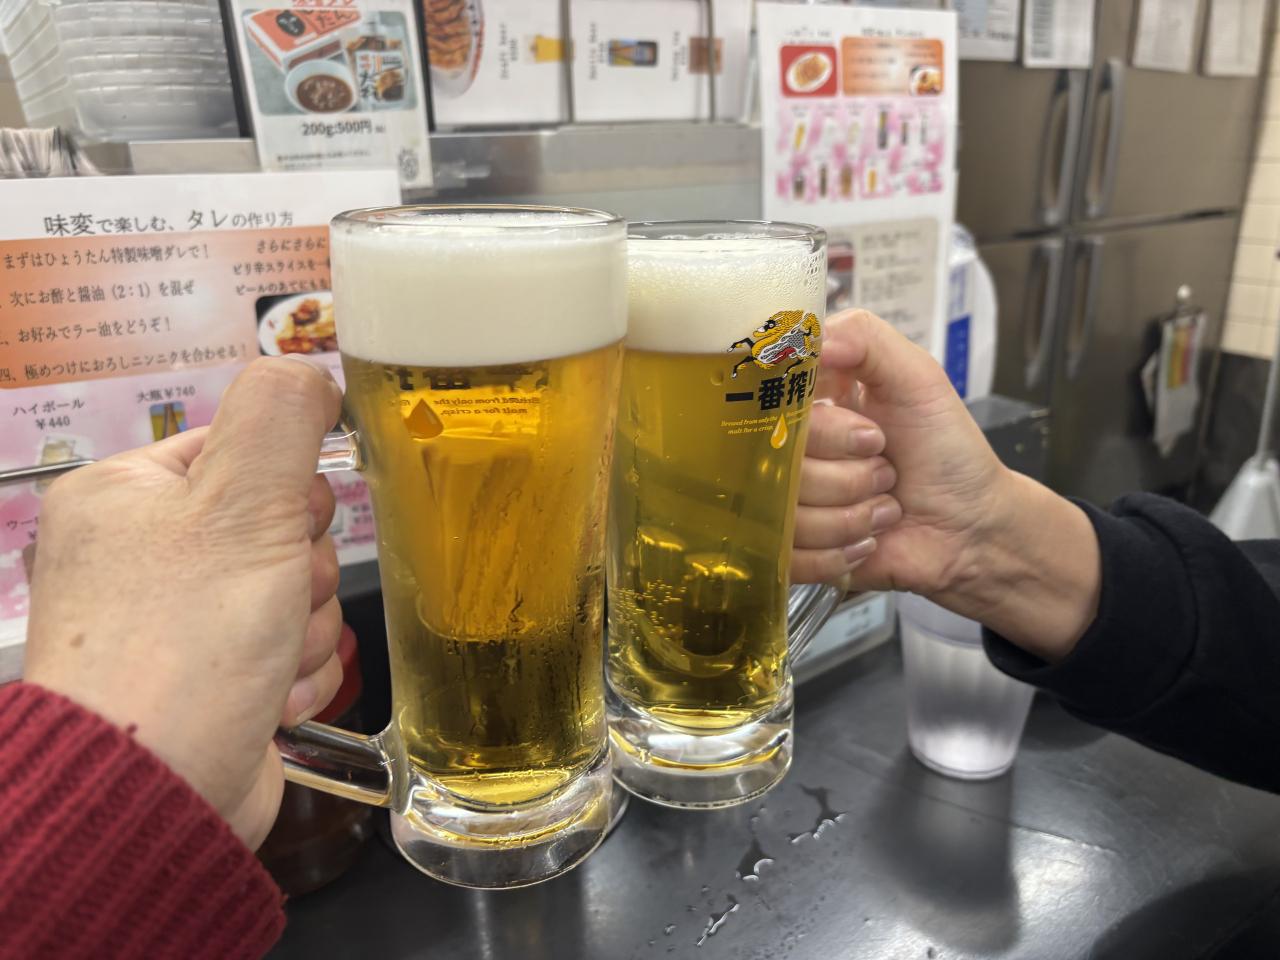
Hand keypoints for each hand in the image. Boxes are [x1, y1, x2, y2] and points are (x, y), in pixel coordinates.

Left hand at [24, 357, 344, 848]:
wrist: (157, 793)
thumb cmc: (182, 647)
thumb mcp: (243, 505)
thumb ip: (282, 418)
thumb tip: (307, 370)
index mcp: (128, 497)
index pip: (244, 451)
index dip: (288, 489)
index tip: (287, 524)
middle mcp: (146, 557)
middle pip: (283, 526)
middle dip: (301, 571)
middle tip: (272, 598)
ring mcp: (179, 624)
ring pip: (297, 592)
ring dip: (302, 629)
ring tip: (262, 660)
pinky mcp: (216, 680)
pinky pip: (292, 652)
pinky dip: (295, 675)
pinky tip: (266, 696)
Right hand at [791, 310, 1099, 660]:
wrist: (972, 527)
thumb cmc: (948, 452)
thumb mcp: (918, 379)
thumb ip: (866, 339)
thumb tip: (815, 339)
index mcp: (810, 403)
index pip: (772, 404)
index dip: (823, 427)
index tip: (869, 434)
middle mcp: (791, 450)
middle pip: (779, 464)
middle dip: (851, 474)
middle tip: (887, 468)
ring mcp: (788, 503)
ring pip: (786, 513)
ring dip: (852, 516)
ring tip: (884, 507)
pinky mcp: (793, 551)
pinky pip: (789, 555)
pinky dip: (840, 551)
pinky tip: (869, 538)